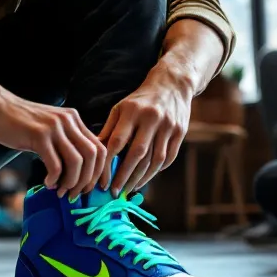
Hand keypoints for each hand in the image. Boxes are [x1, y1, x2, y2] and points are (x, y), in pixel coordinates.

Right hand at [0, 88, 107, 199]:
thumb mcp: (50, 127)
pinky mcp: (39, 135)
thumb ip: (65, 142)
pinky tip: (47, 183)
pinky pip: (55, 164)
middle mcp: (68, 121)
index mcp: (74, 119)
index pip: (100, 147)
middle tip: (75, 194)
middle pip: (93, 155)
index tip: (92, 188)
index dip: (100, 171)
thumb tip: (77, 171)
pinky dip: (54, 179)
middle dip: (87, 180)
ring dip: (71, 182)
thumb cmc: (21, 123)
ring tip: (61, 191)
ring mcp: (54, 127)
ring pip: (76, 161)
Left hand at [101, 67, 193, 196]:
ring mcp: (168, 126)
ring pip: (154, 160)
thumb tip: (95, 154)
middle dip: (125, 176)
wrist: (172, 85)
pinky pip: (168, 157)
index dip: (108, 164)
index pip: (117, 142)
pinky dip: (156, 170)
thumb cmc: (140, 100)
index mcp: (132, 111)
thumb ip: (109, 130)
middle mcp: (151, 118)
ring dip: (141, 178)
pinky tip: (146, 177)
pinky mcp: (180, 132)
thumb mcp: (121, 108)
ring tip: (130, 188)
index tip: (102, 181)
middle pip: (137, 154)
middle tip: (115, 191)